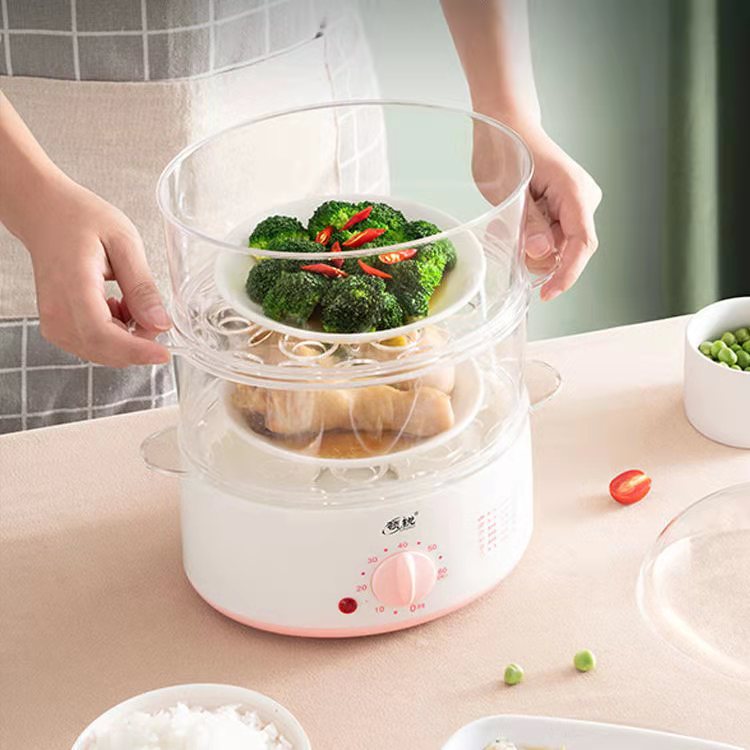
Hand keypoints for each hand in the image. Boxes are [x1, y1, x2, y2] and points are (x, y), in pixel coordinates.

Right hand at [22, 178, 170, 366]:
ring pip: (102, 353)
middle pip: (105, 351)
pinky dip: (114, 335)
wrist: (46, 214)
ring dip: (126, 338)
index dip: (137, 350)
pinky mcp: (57, 327)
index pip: (103, 336)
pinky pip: (93, 346)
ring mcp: (53, 322)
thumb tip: (161, 324)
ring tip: (128, 300)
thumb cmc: (81, 220)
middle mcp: (57, 312)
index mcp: (73, 287)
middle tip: (152, 312)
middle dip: (138, 342)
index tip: (164, 354)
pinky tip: (116, 307)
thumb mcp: (125, 243)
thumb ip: (142, 287)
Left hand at [521, 125, 601, 299]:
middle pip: (568, 249)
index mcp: (575, 192)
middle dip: (538, 256)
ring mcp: (575, 204)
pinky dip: (530, 238)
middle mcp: (582, 199)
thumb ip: (530, 223)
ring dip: (530, 246)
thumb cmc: (508, 148)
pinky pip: (550, 236)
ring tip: (506, 224)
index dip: (567, 274)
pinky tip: (514, 223)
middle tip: (508, 238)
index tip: (547, 293)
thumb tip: (543, 253)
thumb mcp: (512, 190)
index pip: (582, 244)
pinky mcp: (564, 208)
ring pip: (556, 246)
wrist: (507, 124)